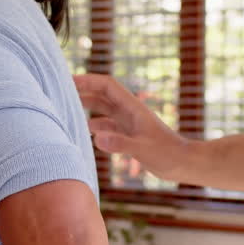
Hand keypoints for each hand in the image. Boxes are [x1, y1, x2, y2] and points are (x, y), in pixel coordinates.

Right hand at [74, 74, 191, 182]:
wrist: (184, 164)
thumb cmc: (167, 154)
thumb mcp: (142, 149)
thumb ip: (120, 143)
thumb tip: (96, 138)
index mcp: (132, 108)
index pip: (106, 86)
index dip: (88, 80)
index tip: (68, 80)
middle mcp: (129, 112)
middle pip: (102, 95)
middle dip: (83, 92)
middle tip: (60, 93)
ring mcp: (129, 123)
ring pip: (103, 110)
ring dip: (87, 108)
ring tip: (67, 111)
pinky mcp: (130, 135)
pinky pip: (108, 126)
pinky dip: (96, 127)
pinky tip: (86, 133)